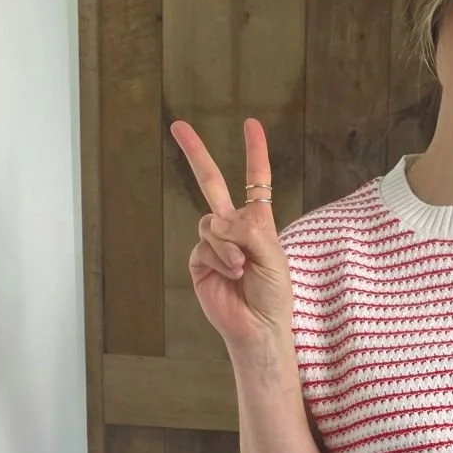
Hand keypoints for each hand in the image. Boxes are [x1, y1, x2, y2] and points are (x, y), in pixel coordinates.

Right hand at [170, 117, 293, 359]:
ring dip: (228, 246)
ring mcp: (214, 244)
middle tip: (178, 125)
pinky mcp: (200, 262)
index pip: (256, 181)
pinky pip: (204, 246)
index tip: (250, 125)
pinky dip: (220, 260)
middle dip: (195, 153)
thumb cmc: (274, 294)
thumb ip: (247, 231)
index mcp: (258, 222)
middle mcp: (233, 228)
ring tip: (242, 269)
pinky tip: (231, 276)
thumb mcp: (272, 254)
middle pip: (211, 183)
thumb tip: (215, 222)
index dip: (255, 153)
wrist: (259, 327)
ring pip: (210, 223)